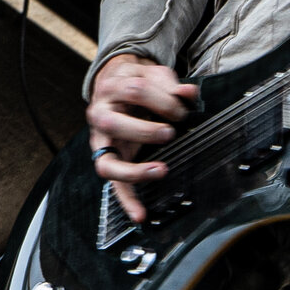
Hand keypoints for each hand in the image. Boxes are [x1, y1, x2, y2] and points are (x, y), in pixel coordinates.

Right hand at [87, 54, 198, 224]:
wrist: (117, 83)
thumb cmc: (138, 82)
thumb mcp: (152, 75)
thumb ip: (170, 83)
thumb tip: (189, 93)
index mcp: (112, 89)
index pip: (133, 90)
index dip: (162, 99)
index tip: (182, 108)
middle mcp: (100, 116)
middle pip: (112, 123)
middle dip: (144, 130)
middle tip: (170, 132)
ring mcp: (101, 142)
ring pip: (106, 162)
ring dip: (134, 170)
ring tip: (161, 170)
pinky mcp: (109, 161)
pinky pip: (114, 185)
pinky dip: (127, 201)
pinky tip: (141, 215)